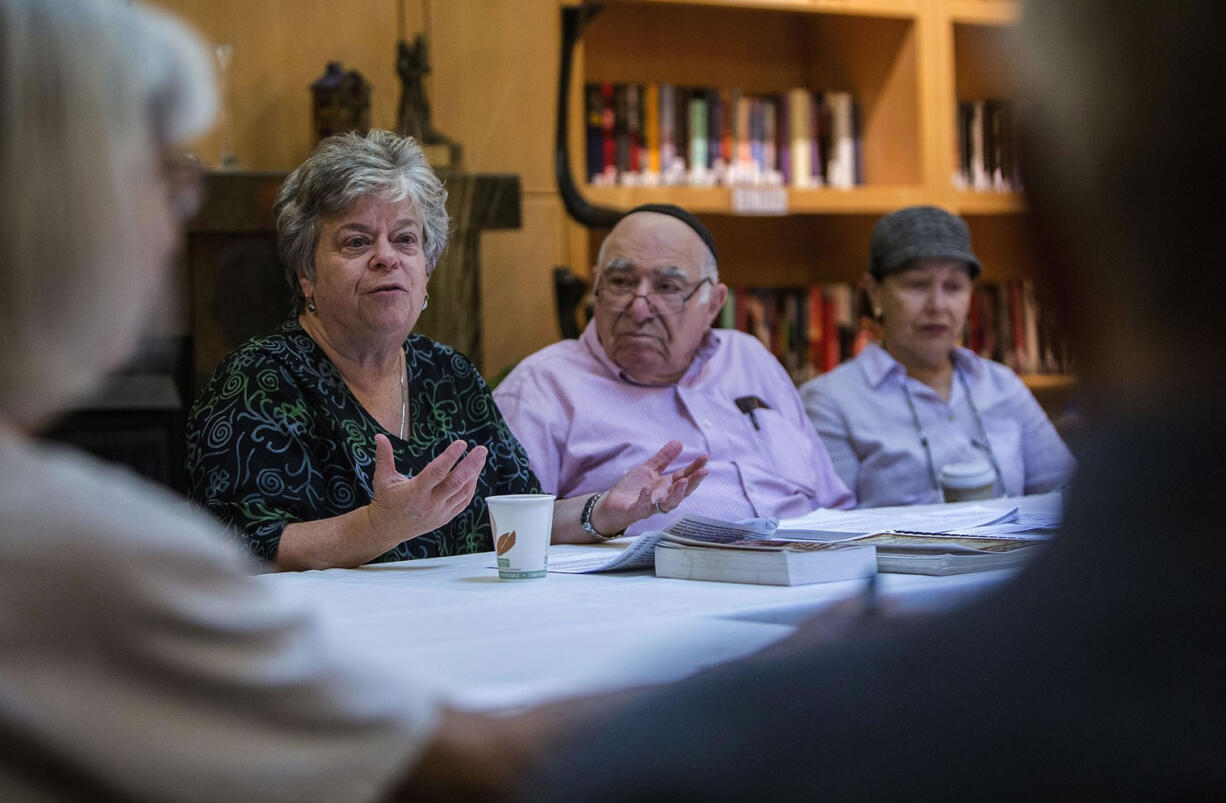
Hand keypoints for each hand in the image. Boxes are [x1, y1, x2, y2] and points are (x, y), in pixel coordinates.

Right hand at [366, 434, 486, 547]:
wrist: (388, 529)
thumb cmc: (386, 500)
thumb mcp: (382, 478)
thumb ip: (384, 456)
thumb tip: (380, 436)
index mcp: (415, 492)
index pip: (436, 472)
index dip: (450, 456)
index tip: (461, 443)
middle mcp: (430, 503)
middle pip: (456, 483)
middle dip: (471, 465)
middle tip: (482, 449)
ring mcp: (440, 512)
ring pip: (463, 492)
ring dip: (474, 474)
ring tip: (481, 457)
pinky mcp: (446, 517)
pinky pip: (463, 502)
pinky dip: (471, 488)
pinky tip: (474, 474)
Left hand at [592, 440, 707, 533]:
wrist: (612, 504)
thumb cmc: (632, 489)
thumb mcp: (648, 470)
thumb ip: (663, 458)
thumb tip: (679, 442)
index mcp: (666, 487)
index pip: (684, 476)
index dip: (695, 468)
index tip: (705, 457)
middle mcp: (662, 497)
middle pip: (682, 492)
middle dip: (693, 482)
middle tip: (703, 471)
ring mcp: (650, 506)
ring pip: (668, 504)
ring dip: (677, 493)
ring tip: (683, 481)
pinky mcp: (635, 511)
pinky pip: (643, 507)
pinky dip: (646, 499)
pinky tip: (648, 489)